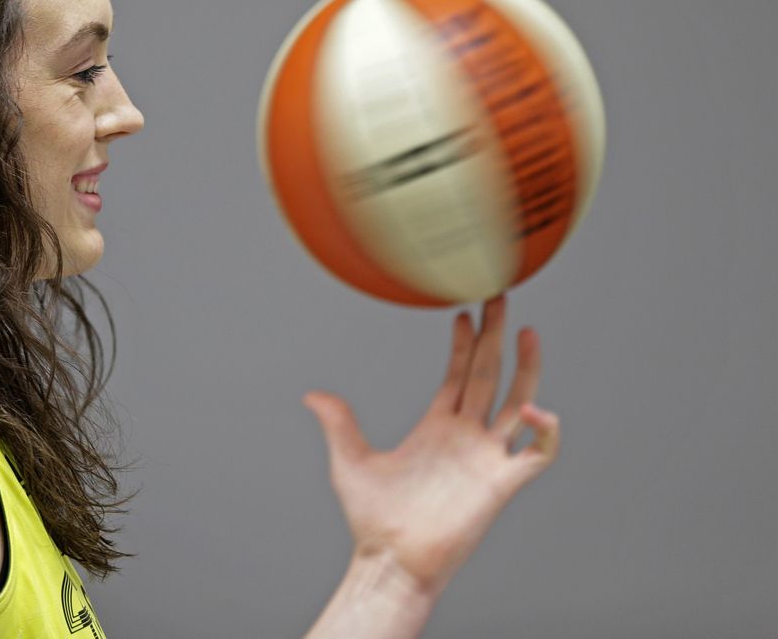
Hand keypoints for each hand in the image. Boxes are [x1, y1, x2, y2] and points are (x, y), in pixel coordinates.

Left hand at [304, 293, 559, 598]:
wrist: (391, 560)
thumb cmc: (373, 519)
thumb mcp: (349, 460)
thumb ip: (338, 423)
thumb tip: (312, 395)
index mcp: (435, 428)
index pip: (457, 376)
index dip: (462, 345)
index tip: (462, 313)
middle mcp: (465, 437)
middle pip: (488, 375)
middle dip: (494, 336)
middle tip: (499, 298)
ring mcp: (486, 457)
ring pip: (518, 401)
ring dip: (527, 368)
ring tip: (528, 332)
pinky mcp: (501, 483)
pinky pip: (537, 453)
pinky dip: (545, 431)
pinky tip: (535, 408)